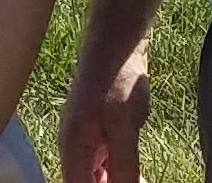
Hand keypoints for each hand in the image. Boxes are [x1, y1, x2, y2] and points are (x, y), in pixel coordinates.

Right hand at [54, 40, 152, 182]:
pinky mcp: (100, 134)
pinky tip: (137, 172)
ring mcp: (86, 141)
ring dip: (117, 181)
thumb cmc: (117, 78)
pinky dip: (120, 172)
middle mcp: (74, 149)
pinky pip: (107, 164)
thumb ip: (124, 166)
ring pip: (98, 177)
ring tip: (139, 179)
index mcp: (71, 150)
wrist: (118, 42)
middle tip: (138, 181)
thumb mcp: (124, 125)